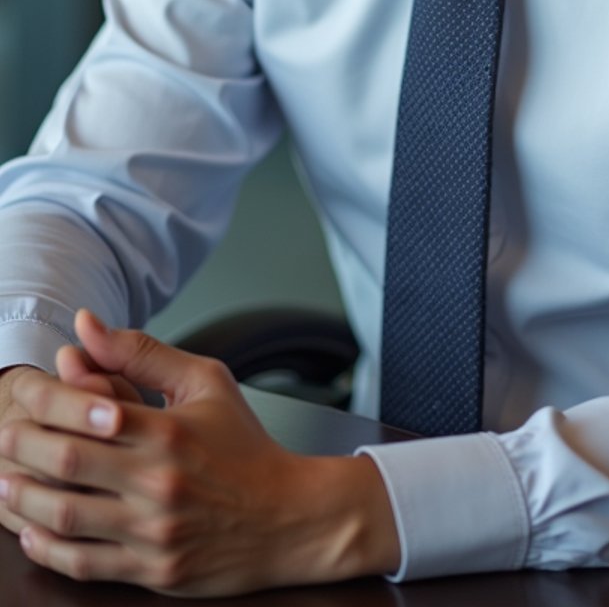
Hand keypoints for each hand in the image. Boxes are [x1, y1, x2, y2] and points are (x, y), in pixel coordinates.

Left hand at [0, 309, 399, 594]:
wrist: (290, 517)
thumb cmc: (245, 446)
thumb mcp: (205, 382)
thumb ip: (142, 353)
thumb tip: (86, 326)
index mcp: (169, 430)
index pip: (87, 408)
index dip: (44, 399)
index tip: (26, 391)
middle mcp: (158, 482)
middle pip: (66, 462)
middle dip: (21, 447)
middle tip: (4, 437)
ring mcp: (154, 531)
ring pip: (66, 516)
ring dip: (23, 499)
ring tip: (5, 483)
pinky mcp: (153, 571)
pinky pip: (83, 564)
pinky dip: (47, 549)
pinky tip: (32, 530)